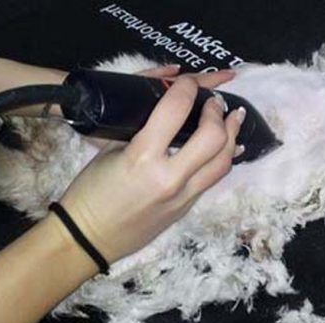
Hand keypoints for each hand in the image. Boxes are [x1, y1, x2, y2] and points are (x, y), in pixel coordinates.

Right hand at [56, 70, 243, 264]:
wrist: (90, 239)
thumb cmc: (90, 193)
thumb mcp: (109, 152)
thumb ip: (142, 130)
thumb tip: (167, 111)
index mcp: (142, 158)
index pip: (175, 111)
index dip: (185, 87)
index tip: (187, 82)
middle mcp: (170, 178)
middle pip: (214, 137)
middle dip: (218, 112)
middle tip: (215, 102)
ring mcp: (183, 196)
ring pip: (224, 162)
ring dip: (232, 135)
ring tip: (234, 119)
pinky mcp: (188, 208)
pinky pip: (214, 179)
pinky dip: (225, 158)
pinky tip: (230, 146)